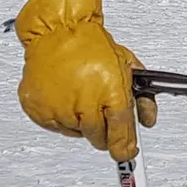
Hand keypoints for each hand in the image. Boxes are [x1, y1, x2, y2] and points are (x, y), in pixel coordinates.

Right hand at [15, 0, 155, 160]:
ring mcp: (59, 108)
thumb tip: (147, 121)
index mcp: (110, 93)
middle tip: (102, 115)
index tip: (127, 154)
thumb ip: (141, 98)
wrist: (59, 32)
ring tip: (81, 97)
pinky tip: (65, 98)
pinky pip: (54, 126)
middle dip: (104, 131)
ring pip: (77, 133)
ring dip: (82, 123)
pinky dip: (61, 117)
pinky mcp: (39, 110)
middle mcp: (84, 104)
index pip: (121, 131)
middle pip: (98, 137)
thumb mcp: (128, 69)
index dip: (125, 147)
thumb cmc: (93, 46)